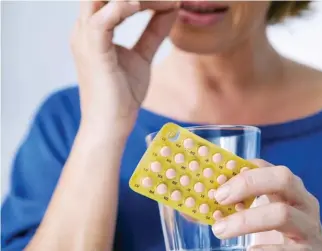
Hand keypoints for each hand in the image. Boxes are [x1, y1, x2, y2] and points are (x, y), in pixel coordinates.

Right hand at [71, 1, 177, 135]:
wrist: (111, 125)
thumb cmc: (122, 94)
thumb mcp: (143, 55)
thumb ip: (154, 31)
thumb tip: (171, 8)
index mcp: (94, 29)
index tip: (171, 1)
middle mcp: (85, 29)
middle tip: (166, 1)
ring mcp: (85, 40)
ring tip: (163, 2)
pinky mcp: (93, 53)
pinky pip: (101, 22)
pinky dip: (120, 8)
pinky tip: (139, 6)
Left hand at [211, 159, 321, 250]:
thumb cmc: (279, 233)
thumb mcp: (262, 214)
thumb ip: (233, 208)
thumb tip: (192, 211)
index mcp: (290, 188)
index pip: (269, 166)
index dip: (243, 168)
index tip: (217, 176)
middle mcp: (304, 202)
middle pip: (283, 178)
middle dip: (248, 184)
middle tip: (219, 197)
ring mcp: (309, 226)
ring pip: (281, 214)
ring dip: (245, 221)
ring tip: (220, 230)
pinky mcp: (310, 250)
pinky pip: (285, 248)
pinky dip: (263, 250)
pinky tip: (248, 250)